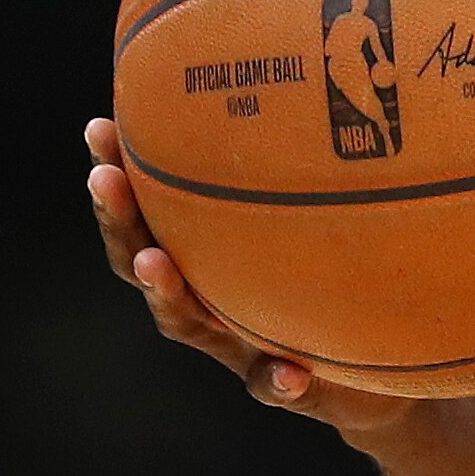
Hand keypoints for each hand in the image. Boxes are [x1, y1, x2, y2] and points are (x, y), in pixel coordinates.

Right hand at [84, 117, 417, 436]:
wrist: (376, 380)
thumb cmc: (338, 291)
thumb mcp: (323, 232)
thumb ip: (304, 184)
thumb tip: (303, 89)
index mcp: (205, 260)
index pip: (148, 211)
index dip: (117, 174)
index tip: (98, 129)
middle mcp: (206, 302)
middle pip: (142, 261)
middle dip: (120, 220)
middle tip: (103, 179)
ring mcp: (237, 346)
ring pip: (184, 320)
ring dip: (167, 292)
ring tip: (157, 262)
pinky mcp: (281, 386)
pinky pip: (271, 386)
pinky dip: (275, 379)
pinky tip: (290, 372)